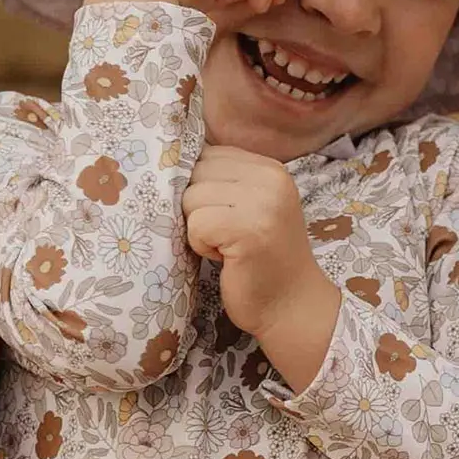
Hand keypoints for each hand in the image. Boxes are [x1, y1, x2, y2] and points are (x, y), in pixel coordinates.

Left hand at [183, 147, 339, 386]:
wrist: (292, 304)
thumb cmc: (262, 259)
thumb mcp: (251, 206)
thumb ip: (224, 180)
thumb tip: (166, 160)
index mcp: (271, 168)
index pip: (207, 154)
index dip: (202, 187)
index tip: (227, 216)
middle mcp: (271, 177)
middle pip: (195, 173)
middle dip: (198, 206)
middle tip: (227, 234)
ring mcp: (263, 202)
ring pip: (190, 198)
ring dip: (197, 228)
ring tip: (226, 245)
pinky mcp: (248, 229)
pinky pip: (195, 224)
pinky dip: (200, 245)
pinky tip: (224, 257)